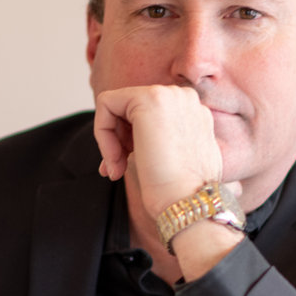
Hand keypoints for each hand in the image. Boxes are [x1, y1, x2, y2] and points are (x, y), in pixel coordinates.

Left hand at [93, 85, 236, 217]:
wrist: (187, 201)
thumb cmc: (180, 192)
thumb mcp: (175, 158)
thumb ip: (161, 140)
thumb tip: (132, 140)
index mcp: (194, 112)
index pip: (147, 116)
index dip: (130, 140)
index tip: (126, 165)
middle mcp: (184, 97)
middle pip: (131, 108)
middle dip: (118, 140)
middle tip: (116, 169)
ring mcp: (169, 94)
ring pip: (117, 106)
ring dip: (110, 141)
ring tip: (116, 170)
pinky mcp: (147, 98)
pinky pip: (106, 105)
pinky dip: (102, 133)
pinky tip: (114, 159)